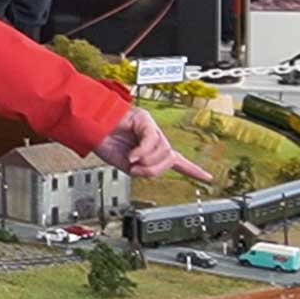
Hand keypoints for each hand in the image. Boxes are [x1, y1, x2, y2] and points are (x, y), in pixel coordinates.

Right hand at [93, 107, 212, 181]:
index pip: (178, 161)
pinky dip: (141, 151)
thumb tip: (149, 169)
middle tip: (136, 168)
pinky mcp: (145, 120)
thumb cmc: (105, 142)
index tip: (207, 178)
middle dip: (153, 168)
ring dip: (146, 160)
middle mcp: (156, 139)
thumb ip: (142, 171)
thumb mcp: (126, 166)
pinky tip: (131, 155)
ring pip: (163, 151)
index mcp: (152, 150)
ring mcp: (152, 129)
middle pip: (170, 159)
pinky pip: (151, 140)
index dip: (193, 170)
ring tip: (131, 160)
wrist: (92, 127)